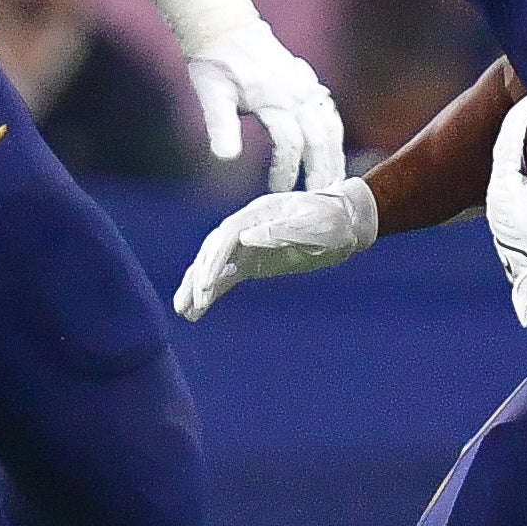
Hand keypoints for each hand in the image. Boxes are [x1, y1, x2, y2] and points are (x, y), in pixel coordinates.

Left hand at [144, 0, 346, 191]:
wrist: (225, 27)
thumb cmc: (213, 63)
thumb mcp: (210, 95)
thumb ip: (221, 126)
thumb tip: (225, 158)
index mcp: (273, 98)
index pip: (289, 142)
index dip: (286, 170)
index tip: (277, 193)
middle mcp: (295, 92)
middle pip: (319, 138)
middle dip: (321, 171)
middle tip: (319, 200)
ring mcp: (305, 86)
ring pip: (331, 127)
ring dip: (334, 156)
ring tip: (334, 183)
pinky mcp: (308, 82)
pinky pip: (330, 112)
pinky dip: (335, 135)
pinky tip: (334, 152)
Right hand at [172, 177, 378, 319]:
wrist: (344, 223)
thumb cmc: (332, 220)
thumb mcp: (315, 224)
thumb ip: (283, 231)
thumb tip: (246, 237)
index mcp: (258, 214)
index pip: (227, 238)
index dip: (215, 261)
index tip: (208, 287)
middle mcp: (245, 227)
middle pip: (213, 251)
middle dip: (202, 278)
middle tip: (195, 304)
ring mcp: (246, 245)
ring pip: (213, 264)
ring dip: (196, 286)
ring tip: (182, 310)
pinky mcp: (251, 262)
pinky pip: (225, 277)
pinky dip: (210, 292)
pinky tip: (195, 311)